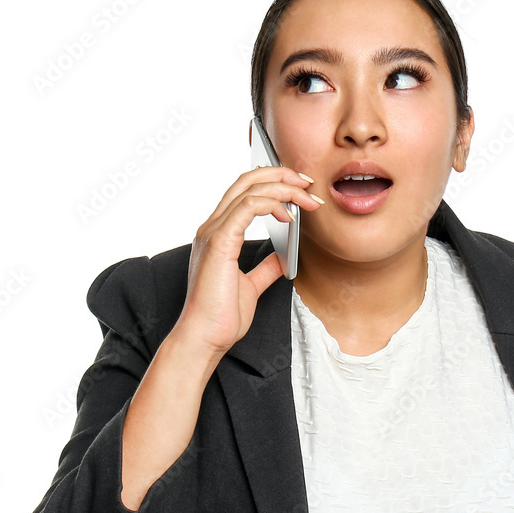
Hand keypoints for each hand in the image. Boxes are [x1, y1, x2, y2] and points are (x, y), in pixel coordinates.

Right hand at [174, 166, 324, 354]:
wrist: (205, 337)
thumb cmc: (221, 317)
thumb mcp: (251, 286)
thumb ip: (265, 268)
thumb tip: (284, 255)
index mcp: (218, 234)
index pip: (243, 191)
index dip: (272, 182)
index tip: (300, 190)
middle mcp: (212, 227)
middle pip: (246, 180)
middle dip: (281, 175)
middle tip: (308, 184)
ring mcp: (213, 232)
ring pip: (250, 189)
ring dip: (284, 189)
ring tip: (307, 199)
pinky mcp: (219, 242)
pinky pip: (248, 207)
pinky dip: (273, 204)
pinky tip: (290, 216)